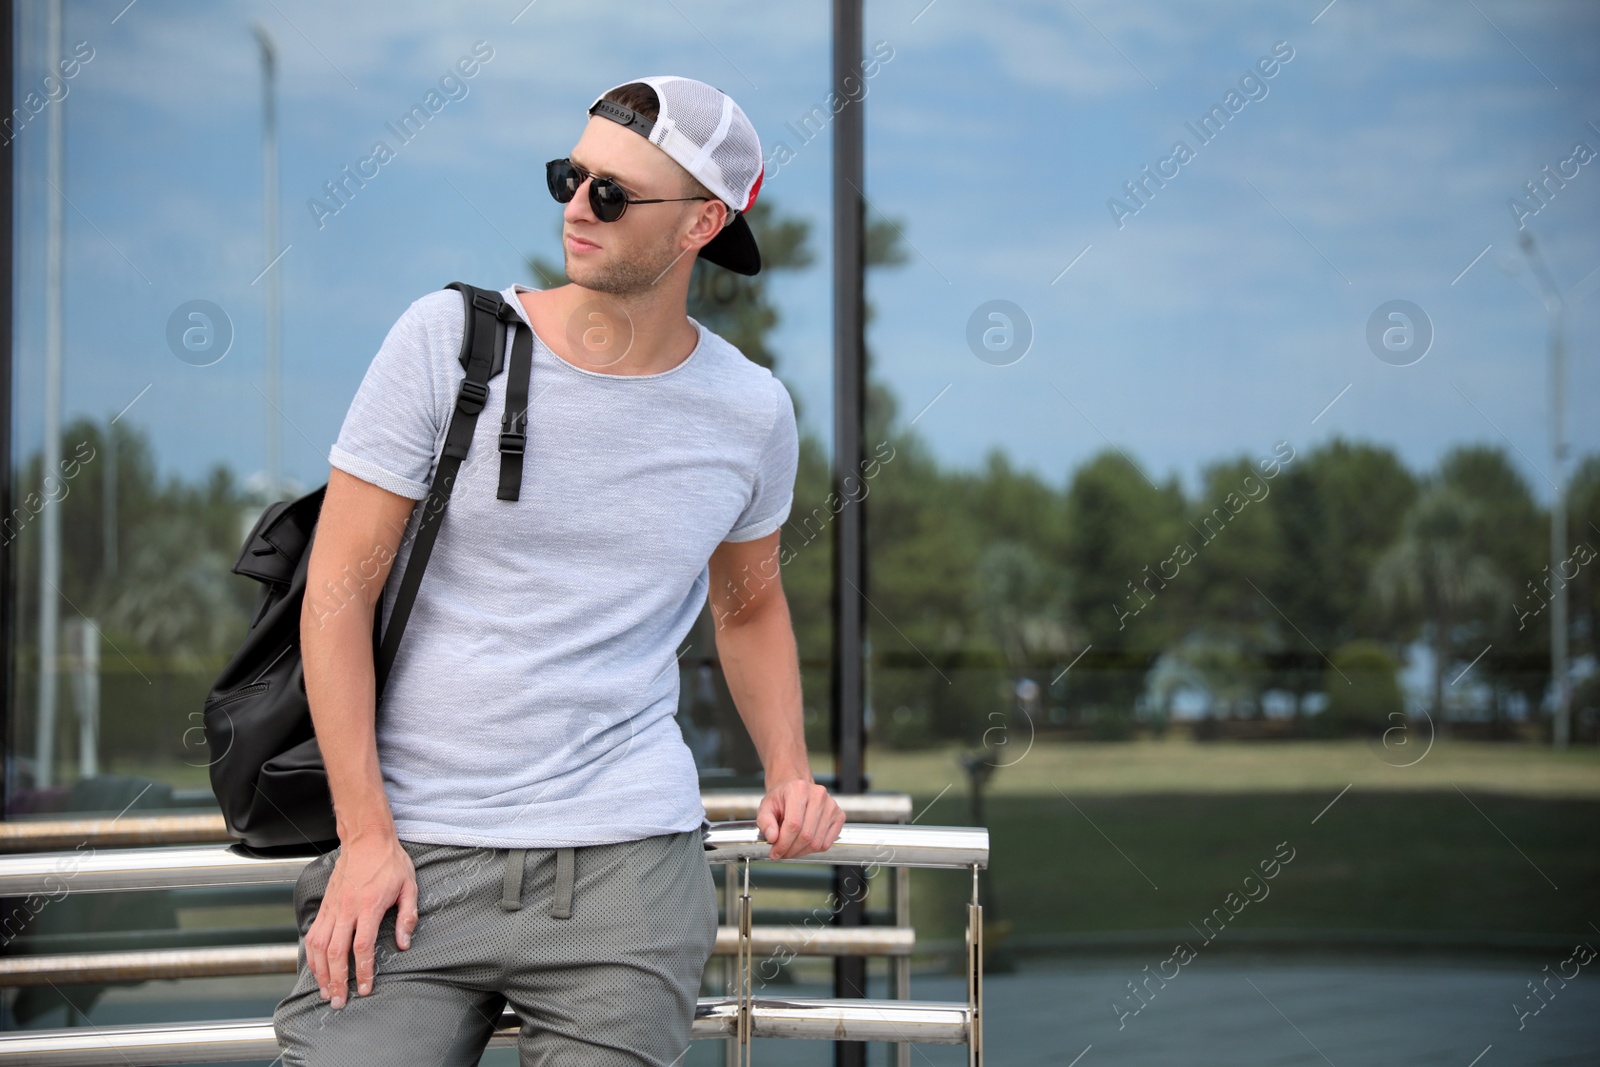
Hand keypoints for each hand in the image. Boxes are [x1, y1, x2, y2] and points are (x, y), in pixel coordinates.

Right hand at [304, 834, 418, 1008]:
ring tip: (325, 991)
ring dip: (320, 972)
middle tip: (339, 1001)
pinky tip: (316, 967)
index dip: (362, 970)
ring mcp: (332, 907)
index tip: (364, 988)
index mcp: (368, 906)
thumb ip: (407, 916)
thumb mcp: (409, 886)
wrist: (366, 838)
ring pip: (319, 946)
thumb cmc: (390, 861)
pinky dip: (312, 954)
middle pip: (336, 952)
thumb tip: (405, 944)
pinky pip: (313, 934)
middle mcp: (346, 909)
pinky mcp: (325, 904)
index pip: (361, 946)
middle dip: (336, 980)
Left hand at [756, 777, 844, 859]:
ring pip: (817, 842)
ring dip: (801, 852)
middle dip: (791, 850)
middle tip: (781, 853)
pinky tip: (803, 844)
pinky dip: (813, 849)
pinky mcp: (839, 815)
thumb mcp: (766, 807)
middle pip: (806, 835)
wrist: (795, 790)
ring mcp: (831, 805)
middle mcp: (818, 795)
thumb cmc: (782, 798)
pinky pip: (827, 843)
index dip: (783, 843)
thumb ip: (765, 822)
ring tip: (791, 849)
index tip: (775, 852)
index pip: (794, 824)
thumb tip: (772, 838)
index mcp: (799, 789)